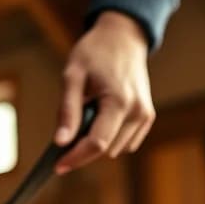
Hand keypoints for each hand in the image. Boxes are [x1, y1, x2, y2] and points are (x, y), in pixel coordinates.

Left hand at [53, 11, 155, 173]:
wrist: (123, 36)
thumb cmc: (95, 52)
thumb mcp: (72, 76)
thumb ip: (68, 110)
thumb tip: (61, 142)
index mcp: (119, 101)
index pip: (97, 144)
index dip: (76, 158)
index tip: (57, 167)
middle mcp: (138, 112)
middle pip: (106, 150)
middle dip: (83, 149)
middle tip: (65, 135)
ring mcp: (145, 115)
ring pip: (117, 149)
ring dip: (98, 143)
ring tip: (86, 117)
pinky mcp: (147, 116)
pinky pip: (126, 142)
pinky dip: (110, 138)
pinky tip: (100, 120)